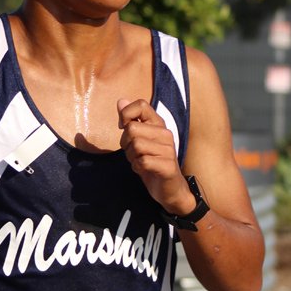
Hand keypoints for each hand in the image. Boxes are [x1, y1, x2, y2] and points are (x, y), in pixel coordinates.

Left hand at [117, 98, 192, 214]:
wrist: (170, 189)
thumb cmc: (152, 162)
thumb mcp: (139, 139)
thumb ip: (130, 120)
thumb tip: (120, 100)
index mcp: (158, 124)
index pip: (141, 104)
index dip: (126, 114)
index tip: (124, 127)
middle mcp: (165, 133)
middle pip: (132, 129)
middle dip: (125, 143)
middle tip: (133, 153)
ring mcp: (168, 149)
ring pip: (136, 145)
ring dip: (131, 157)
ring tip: (139, 161)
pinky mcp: (167, 165)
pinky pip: (142, 161)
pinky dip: (137, 167)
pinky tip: (143, 170)